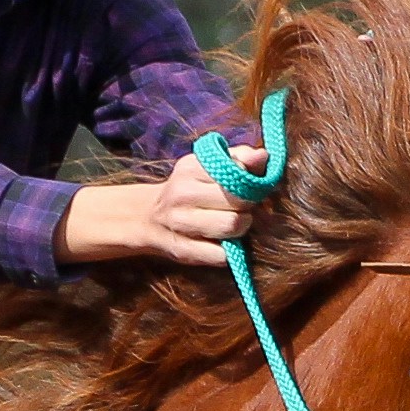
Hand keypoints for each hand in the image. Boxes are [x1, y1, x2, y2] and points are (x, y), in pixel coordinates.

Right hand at [61, 168, 249, 269]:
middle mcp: (182, 194)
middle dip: (247, 205)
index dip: (250, 180)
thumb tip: (264, 155)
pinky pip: (221, 255)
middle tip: (241, 207)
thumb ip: (236, 157)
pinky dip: (229, 251)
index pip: (237, 171)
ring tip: (233, 223)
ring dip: (241, 227)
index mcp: (190, 169)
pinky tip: (223, 244)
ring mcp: (180, 224)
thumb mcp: (204, 166)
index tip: (245, 185)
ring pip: (232, 226)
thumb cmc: (186, 189)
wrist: (145, 218)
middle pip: (238, 200)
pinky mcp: (183, 251)